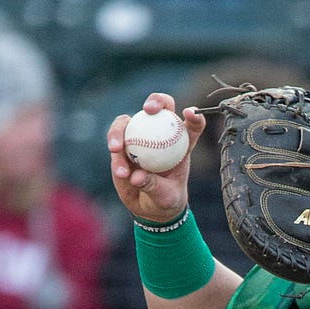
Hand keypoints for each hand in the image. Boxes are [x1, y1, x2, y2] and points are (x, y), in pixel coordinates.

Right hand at [107, 92, 205, 224]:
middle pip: (161, 107)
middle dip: (156, 101)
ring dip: (120, 131)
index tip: (189, 113)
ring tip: (116, 150)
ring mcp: (140, 136)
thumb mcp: (164, 198)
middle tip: (149, 109)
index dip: (194, 115)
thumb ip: (154, 186)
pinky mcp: (123, 144)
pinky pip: (116, 139)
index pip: (192, 125)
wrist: (148, 207)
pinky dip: (114, 149)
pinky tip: (118, 168)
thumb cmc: (165, 200)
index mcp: (182, 144)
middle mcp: (162, 134)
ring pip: (129, 121)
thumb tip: (136, 176)